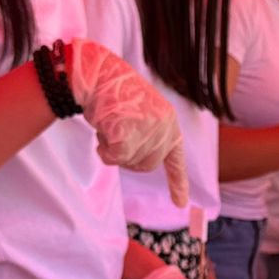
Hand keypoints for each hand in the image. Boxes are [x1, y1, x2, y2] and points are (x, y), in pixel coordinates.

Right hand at [64, 40, 188, 206]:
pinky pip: (114, 158)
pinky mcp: (128, 135)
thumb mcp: (141, 112)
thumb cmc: (114, 93)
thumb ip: (147, 135)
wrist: (98, 74)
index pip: (175, 159)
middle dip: (128, 158)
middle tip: (115, 137)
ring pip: (128, 162)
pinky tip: (101, 131)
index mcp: (169, 122)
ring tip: (110, 125)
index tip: (180, 204)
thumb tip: (144, 162)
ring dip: (113, 151)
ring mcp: (147, 132)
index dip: (177, 183)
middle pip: (146, 166)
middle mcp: (164, 128)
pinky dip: (103, 150)